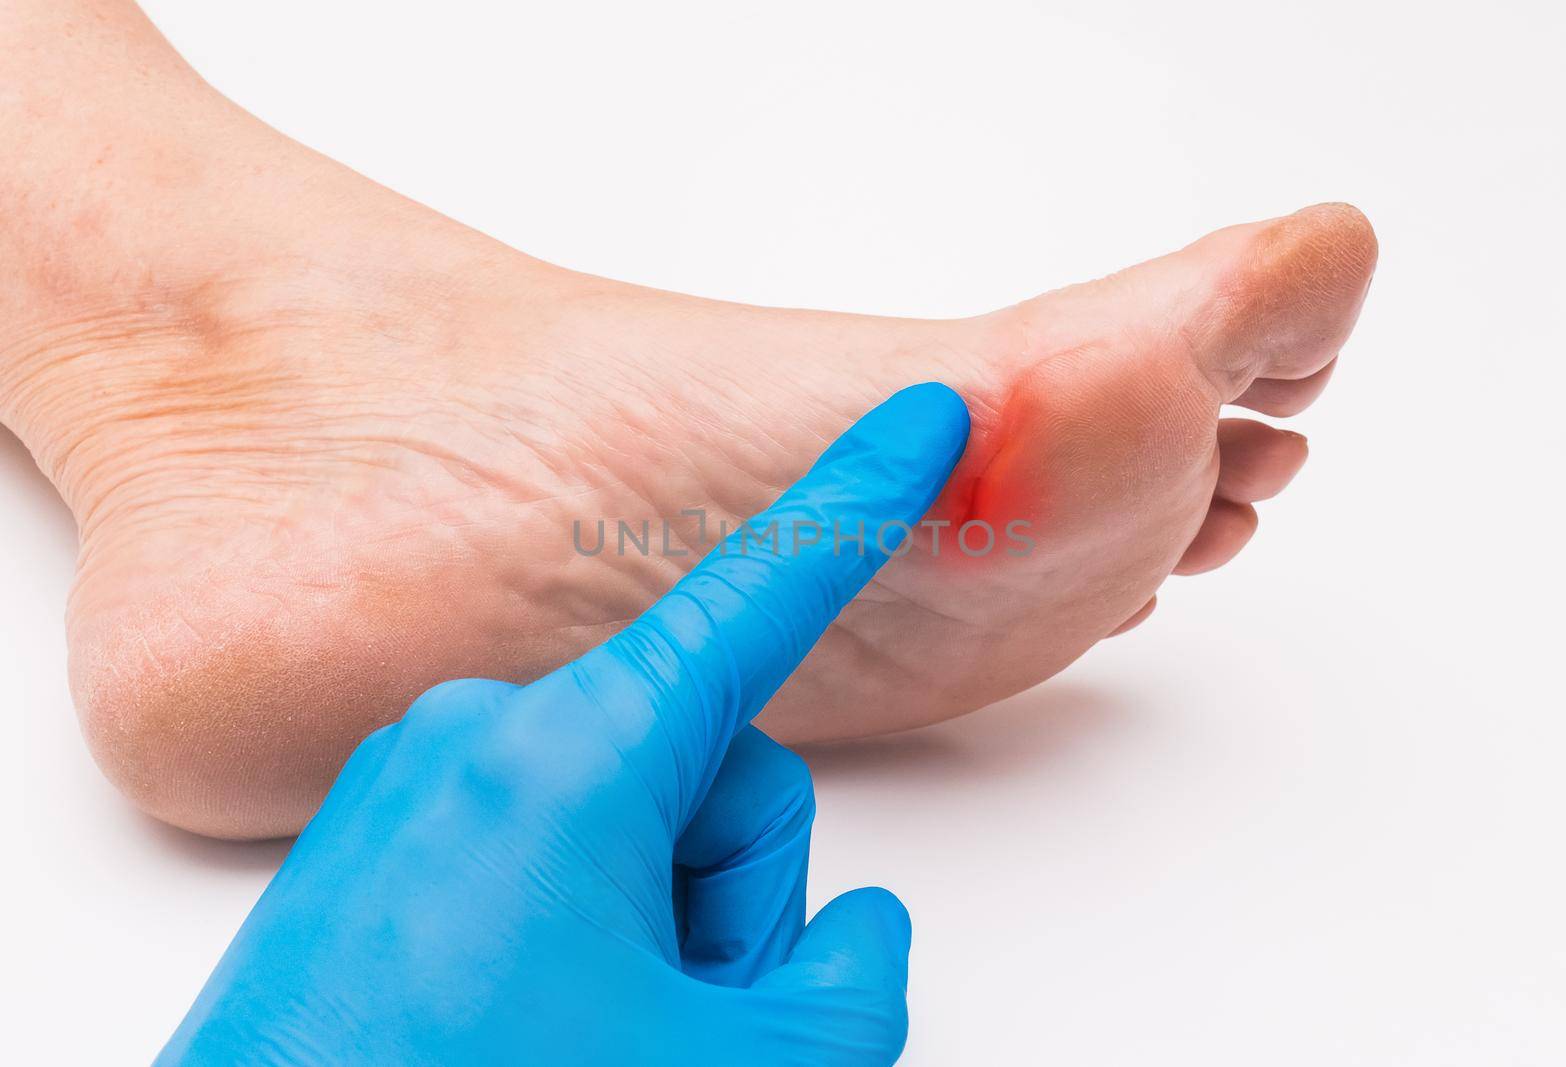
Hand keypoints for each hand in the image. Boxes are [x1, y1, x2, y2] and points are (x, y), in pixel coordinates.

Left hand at [160, 383, 969, 1065]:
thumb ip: (851, 987)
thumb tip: (853, 935)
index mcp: (574, 753)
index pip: (766, 592)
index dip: (866, 495)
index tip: (925, 415)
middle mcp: (483, 736)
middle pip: (712, 768)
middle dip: (733, 896)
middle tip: (680, 1015)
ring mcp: (414, 786)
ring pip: (629, 815)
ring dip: (654, 930)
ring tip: (591, 1033)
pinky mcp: (371, 844)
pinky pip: (533, 844)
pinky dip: (572, 929)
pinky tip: (534, 1026)